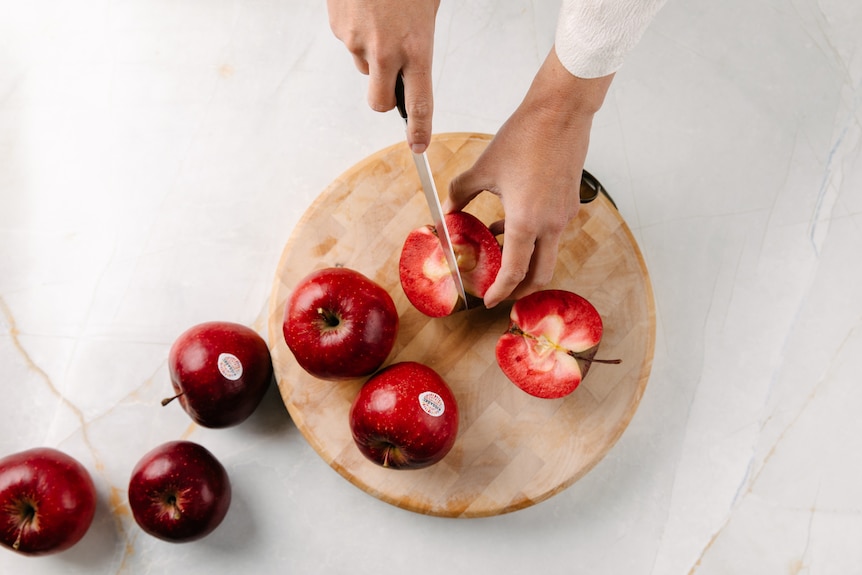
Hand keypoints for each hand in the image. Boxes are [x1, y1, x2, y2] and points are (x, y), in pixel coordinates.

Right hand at [326, 0, 439, 152]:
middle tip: (390, 80)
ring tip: (380, 18)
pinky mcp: (337, 26)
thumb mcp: (427, 9)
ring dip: (371, 53)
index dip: (419, 130)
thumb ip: (418, 44)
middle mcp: (385, 51)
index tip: (419, 146)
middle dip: (384, 98)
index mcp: (416, 47)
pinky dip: (357, 31)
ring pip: (363, 65)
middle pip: (379, 102)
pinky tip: (365, 8)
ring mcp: (356, 40)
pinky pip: (349, 41)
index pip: (419, 103)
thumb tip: (411, 67)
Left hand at [445, 48, 613, 307]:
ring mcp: (564, 215)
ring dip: (525, 260)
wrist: (562, 112)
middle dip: (521, 289)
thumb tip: (446, 211)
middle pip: (540, 274)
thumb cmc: (525, 137)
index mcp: (527, 221)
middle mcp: (551, 224)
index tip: (488, 300)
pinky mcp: (569, 204)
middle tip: (501, 292)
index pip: (515, 272)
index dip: (500, 290)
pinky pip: (552, 233)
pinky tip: (510, 224)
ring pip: (547, 254)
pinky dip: (533, 239)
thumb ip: (461, 194)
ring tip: (496, 252)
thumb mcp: (484, 168)